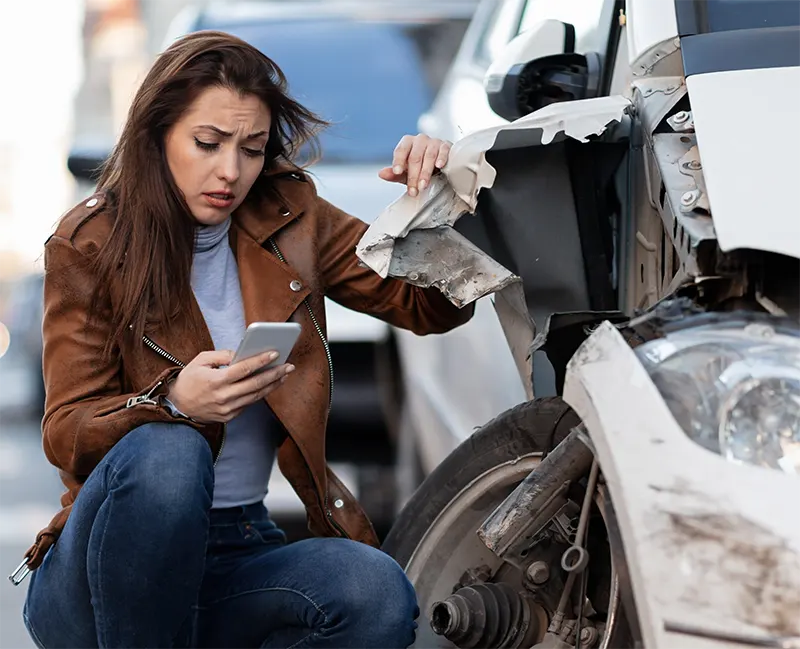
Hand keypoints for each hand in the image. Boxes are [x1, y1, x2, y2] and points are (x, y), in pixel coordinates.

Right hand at [165, 350, 294, 423]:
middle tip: (289, 366)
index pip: (243, 369)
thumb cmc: (189, 380)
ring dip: (272, 385)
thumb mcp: (200, 361)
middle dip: (275, 374)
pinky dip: (260, 393)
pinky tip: (270, 384)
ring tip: (284, 374)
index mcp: (215, 381)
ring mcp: (227, 409)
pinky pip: (249, 403)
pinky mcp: (229, 416)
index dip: (260, 361)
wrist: (178, 406)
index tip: (275, 354)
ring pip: (256, 396)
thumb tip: (242, 354)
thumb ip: (222, 356)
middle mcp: (223, 397)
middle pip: (255, 384)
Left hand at [379, 134, 451, 197]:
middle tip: (413, 190)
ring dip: (425, 172)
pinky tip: (439, 166)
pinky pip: (444, 150)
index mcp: (407, 143)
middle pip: (414, 157)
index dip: (398, 161)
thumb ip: (394, 174)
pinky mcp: (446, 146)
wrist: (440, 165)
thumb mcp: (406, 173)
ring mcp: (434, 142)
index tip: (397, 172)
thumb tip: (382, 174)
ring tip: (423, 185)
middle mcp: (420, 140)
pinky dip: (441, 158)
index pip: (401, 150)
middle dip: (413, 175)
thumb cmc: (421, 167)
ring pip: (428, 156)